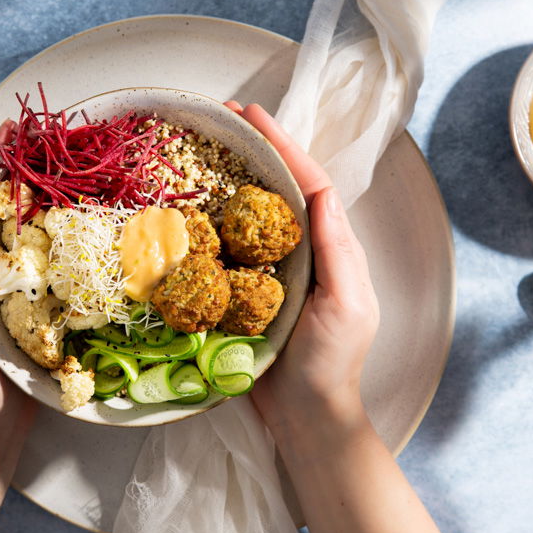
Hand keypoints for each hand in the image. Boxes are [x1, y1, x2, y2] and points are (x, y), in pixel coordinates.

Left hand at [0, 121, 35, 430]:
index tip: (9, 136)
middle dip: (16, 170)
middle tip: (42, 135)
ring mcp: (5, 285)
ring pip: (22, 228)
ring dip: (40, 194)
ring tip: (65, 163)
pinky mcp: (32, 300)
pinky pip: (45, 256)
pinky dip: (60, 230)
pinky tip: (81, 216)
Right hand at [225, 102, 378, 441]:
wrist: (305, 418)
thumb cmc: (331, 363)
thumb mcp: (347, 306)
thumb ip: (337, 251)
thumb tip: (323, 193)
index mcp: (330, 248)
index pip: (307, 183)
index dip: (282, 145)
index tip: (253, 114)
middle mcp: (300, 251)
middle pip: (277, 188)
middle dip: (253, 150)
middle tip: (220, 118)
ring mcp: (269, 271)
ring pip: (249, 213)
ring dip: (228, 178)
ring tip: (201, 149)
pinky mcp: (242, 293)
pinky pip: (224, 249)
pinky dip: (208, 223)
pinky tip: (186, 208)